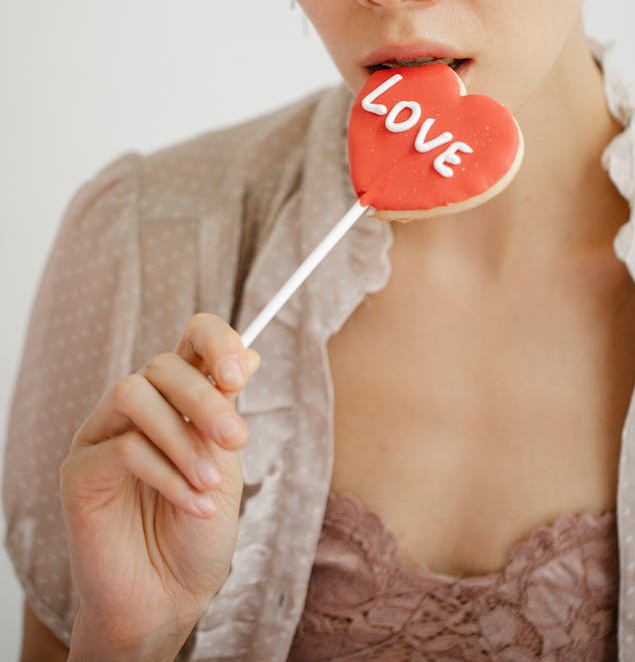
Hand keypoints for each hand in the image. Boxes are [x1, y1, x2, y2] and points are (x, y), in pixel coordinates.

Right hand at [60, 313, 259, 660]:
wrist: (169, 600)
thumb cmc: (198, 530)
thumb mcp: (223, 462)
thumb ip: (226, 407)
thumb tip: (249, 354)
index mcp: (177, 396)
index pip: (191, 337)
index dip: (216, 340)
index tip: (240, 372)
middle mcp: (136, 406)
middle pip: (162, 366)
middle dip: (205, 401)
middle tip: (236, 440)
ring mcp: (103, 433)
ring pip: (133, 393)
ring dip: (180, 437)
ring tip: (208, 484)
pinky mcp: (81, 470)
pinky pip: (122, 448)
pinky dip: (166, 476)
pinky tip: (191, 505)